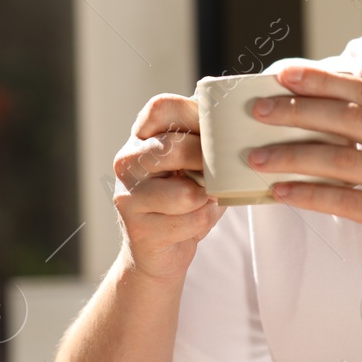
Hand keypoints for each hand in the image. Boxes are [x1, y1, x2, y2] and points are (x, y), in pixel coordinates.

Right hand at [112, 93, 222, 283]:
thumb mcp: (196, 165)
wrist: (159, 253)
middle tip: (221, 172)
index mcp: (141, 137)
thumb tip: (234, 119)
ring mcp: (128, 195)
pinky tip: (195, 223)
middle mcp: (127, 161)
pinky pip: (189, 220)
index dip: (194, 114)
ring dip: (207, 199)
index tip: (218, 130)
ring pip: (184, 192)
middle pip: (172, 148)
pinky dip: (204, 222)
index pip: (161, 107)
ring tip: (206, 201)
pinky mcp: (138, 227)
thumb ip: (207, 140)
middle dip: (207, 162)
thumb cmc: (185, 202)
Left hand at [246, 65, 361, 292]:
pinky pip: (347, 202)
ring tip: (257, 157)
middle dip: (295, 111)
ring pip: (341, 160)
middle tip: (258, 110)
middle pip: (347, 118)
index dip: (321, 80)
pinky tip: (282, 193)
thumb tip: (360, 79)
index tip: (284, 73)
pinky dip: (309, 195)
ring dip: (291, 156)